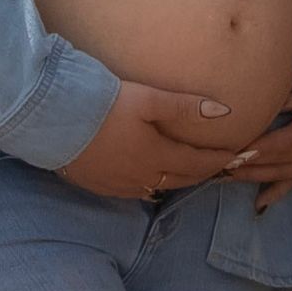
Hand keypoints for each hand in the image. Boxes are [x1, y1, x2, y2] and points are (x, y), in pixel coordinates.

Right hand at [59, 79, 237, 198]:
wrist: (52, 120)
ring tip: (192, 171)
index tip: (238, 154)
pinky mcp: (99, 185)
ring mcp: (118, 184)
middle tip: (223, 167)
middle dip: (204, 173)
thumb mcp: (147, 99)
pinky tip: (152, 177)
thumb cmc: (102, 104)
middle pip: (182, 179)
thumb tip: (223, 112)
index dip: (220, 159)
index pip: (198, 163)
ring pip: (158, 186)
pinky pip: (135, 190)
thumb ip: (185, 108)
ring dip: (179, 179)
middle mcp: (140, 177)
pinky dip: (152, 184)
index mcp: (155, 156)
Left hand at [224, 51, 291, 211]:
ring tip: (225, 176)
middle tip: (219, 165)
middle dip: (250, 164)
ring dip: (255, 176)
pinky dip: (278, 192)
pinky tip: (260, 204)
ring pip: (284, 172)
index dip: (264, 147)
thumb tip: (281, 101)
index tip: (237, 152)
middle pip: (282, 160)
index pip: (290, 140)